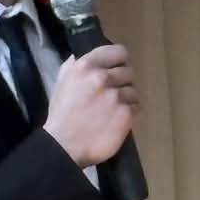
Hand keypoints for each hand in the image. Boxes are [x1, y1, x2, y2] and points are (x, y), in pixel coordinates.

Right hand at [44, 45, 136, 168]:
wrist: (64, 146)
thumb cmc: (61, 116)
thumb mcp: (61, 84)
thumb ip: (72, 67)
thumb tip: (79, 57)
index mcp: (85, 66)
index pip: (118, 52)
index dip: (120, 61)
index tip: (118, 69)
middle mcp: (102, 78)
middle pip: (128, 72)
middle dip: (122, 83)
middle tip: (113, 96)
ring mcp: (116, 96)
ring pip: (133, 92)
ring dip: (126, 100)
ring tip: (113, 112)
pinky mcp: (126, 114)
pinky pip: (137, 108)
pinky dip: (130, 115)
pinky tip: (118, 121)